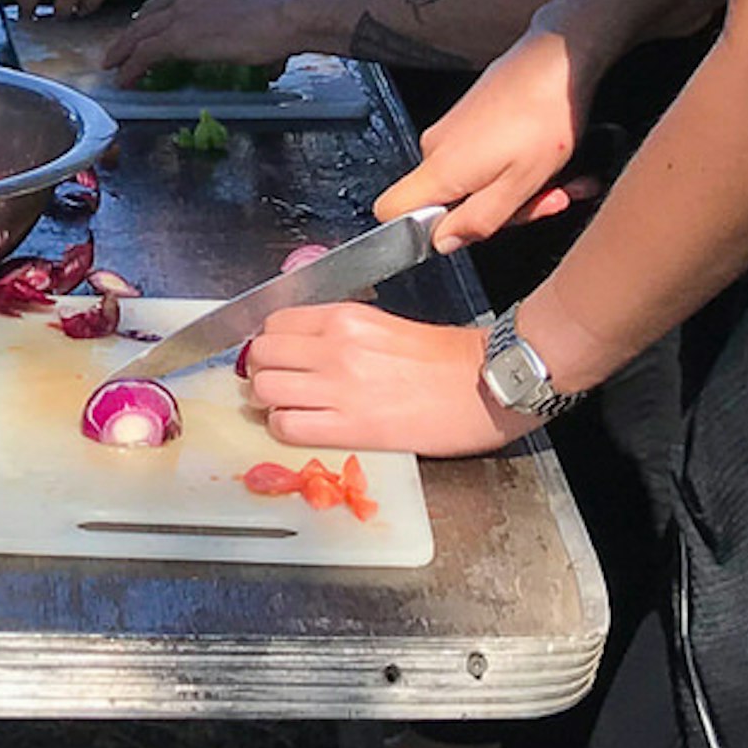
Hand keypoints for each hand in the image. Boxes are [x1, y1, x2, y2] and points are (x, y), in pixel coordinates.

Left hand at [102, 0, 306, 78]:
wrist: (286, 16)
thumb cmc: (285, 16)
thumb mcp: (256, 5)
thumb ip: (247, 19)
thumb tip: (262, 53)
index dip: (156, 15)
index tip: (149, 26)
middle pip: (150, 12)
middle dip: (134, 31)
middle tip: (122, 46)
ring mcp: (181, 10)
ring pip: (140, 31)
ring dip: (124, 50)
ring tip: (113, 64)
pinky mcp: (178, 35)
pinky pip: (145, 52)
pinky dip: (132, 67)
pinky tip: (126, 78)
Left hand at [241, 303, 526, 457]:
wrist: (486, 385)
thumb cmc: (447, 359)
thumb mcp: (383, 326)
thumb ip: (339, 332)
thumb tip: (301, 347)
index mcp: (344, 317)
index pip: (274, 323)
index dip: (269, 343)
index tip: (276, 357)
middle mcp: (335, 347)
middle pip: (260, 355)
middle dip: (260, 372)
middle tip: (276, 384)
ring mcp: (340, 387)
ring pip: (265, 390)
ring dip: (268, 402)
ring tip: (287, 408)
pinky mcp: (351, 427)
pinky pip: (287, 427)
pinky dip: (283, 429)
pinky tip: (302, 428)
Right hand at [375, 27, 603, 246]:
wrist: (558, 60)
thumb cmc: (544, 115)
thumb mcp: (520, 185)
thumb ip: (478, 221)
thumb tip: (443, 243)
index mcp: (440, 169)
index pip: (390, 212)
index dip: (420, 232)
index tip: (466, 231)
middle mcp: (435, 148)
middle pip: (446, 203)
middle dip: (499, 210)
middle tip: (544, 199)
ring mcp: (452, 131)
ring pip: (473, 183)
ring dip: (517, 189)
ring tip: (558, 178)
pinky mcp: (469, 119)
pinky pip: (484, 160)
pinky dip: (516, 167)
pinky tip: (550, 161)